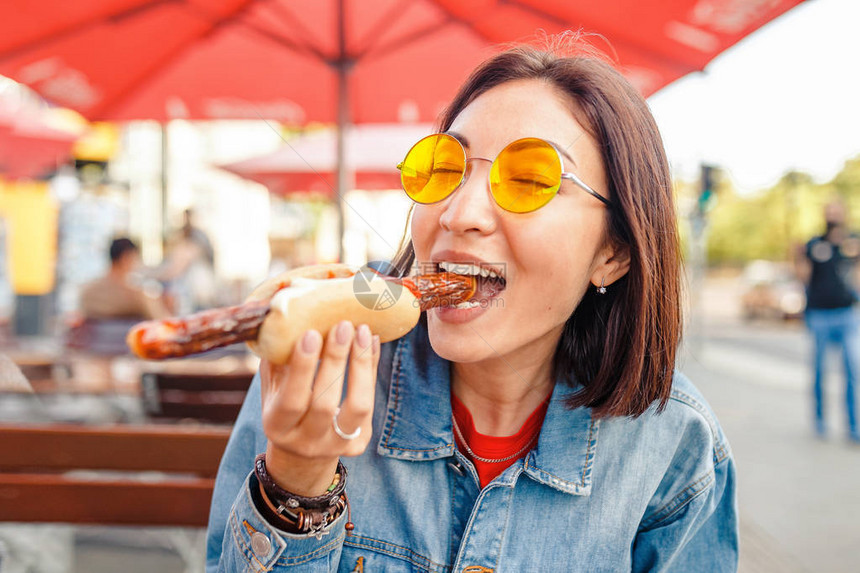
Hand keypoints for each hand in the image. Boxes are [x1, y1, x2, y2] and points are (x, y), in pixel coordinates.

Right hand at [260, 320, 379, 495]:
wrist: (302, 451)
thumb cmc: (285, 405)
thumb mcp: (273, 387)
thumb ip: (277, 359)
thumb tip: (286, 316)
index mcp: (277, 426)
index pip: (292, 400)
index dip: (302, 368)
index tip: (311, 333)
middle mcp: (306, 441)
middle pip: (325, 403)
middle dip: (335, 360)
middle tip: (343, 325)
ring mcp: (335, 445)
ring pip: (357, 407)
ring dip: (361, 365)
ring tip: (362, 331)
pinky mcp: (359, 442)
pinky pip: (370, 403)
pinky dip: (371, 369)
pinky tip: (371, 341)